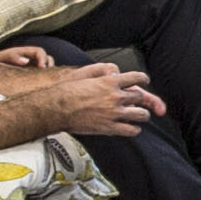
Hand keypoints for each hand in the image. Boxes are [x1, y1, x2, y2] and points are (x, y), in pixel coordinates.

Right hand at [35, 58, 155, 139]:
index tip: (144, 81)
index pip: (136, 78)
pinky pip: (131, 130)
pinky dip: (135, 129)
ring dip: (142, 115)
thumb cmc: (66, 90)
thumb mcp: (84, 72)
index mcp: (109, 82)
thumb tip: (115, 71)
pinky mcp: (109, 128)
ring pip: (141, 115)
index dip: (143, 79)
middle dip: (142, 98)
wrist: (56, 108)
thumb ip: (101, 69)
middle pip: (141, 96)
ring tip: (139, 115)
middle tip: (138, 100)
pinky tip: (133, 128)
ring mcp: (114, 113)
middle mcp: (115, 97)